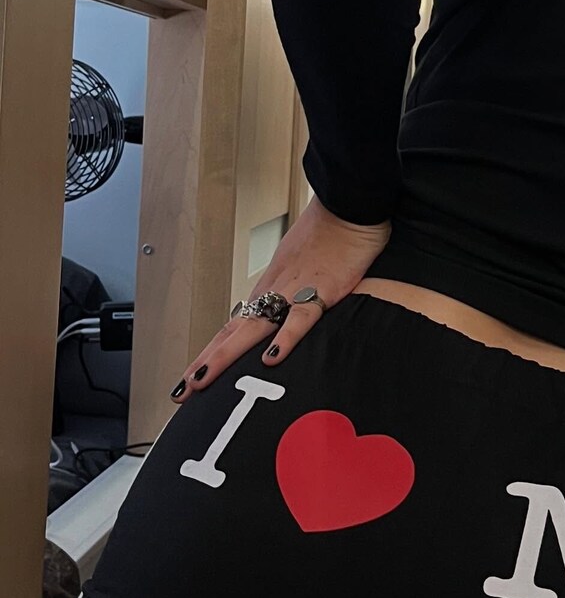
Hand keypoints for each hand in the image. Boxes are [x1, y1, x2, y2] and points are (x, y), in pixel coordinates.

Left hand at [170, 194, 390, 401]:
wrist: (348, 206)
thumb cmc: (330, 238)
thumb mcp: (305, 272)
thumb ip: (294, 299)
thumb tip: (286, 324)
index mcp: (269, 290)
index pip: (232, 328)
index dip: (211, 355)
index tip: (192, 378)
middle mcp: (272, 293)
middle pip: (231, 335)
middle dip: (205, 365)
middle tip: (182, 391)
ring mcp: (293, 292)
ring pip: (252, 330)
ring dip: (225, 357)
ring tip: (204, 381)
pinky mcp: (321, 291)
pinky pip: (300, 318)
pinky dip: (285, 338)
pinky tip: (272, 357)